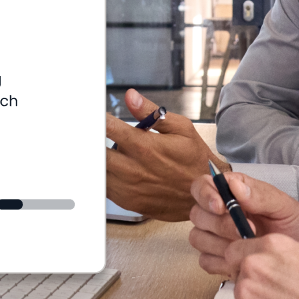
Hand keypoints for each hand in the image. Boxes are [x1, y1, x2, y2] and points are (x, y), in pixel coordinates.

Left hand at [106, 89, 227, 220]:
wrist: (205, 195)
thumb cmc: (194, 160)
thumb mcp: (181, 128)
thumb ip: (151, 112)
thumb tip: (131, 96)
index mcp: (144, 147)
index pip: (109, 128)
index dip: (98, 120)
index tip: (95, 115)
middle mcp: (133, 169)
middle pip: (97, 153)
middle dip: (94, 141)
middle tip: (93, 134)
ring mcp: (129, 188)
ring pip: (99, 171)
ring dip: (100, 160)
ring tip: (107, 152)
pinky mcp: (128, 201)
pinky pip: (105, 188)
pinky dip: (105, 176)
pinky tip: (114, 168)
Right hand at [188, 172, 298, 274]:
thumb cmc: (296, 222)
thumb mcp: (283, 205)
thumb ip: (259, 195)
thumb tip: (234, 186)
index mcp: (230, 192)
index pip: (201, 186)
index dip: (205, 195)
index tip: (221, 206)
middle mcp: (218, 213)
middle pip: (197, 214)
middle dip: (219, 224)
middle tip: (245, 230)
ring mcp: (216, 237)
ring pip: (198, 238)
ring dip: (219, 243)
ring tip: (246, 247)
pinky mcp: (219, 259)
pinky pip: (205, 261)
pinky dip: (220, 262)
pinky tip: (240, 262)